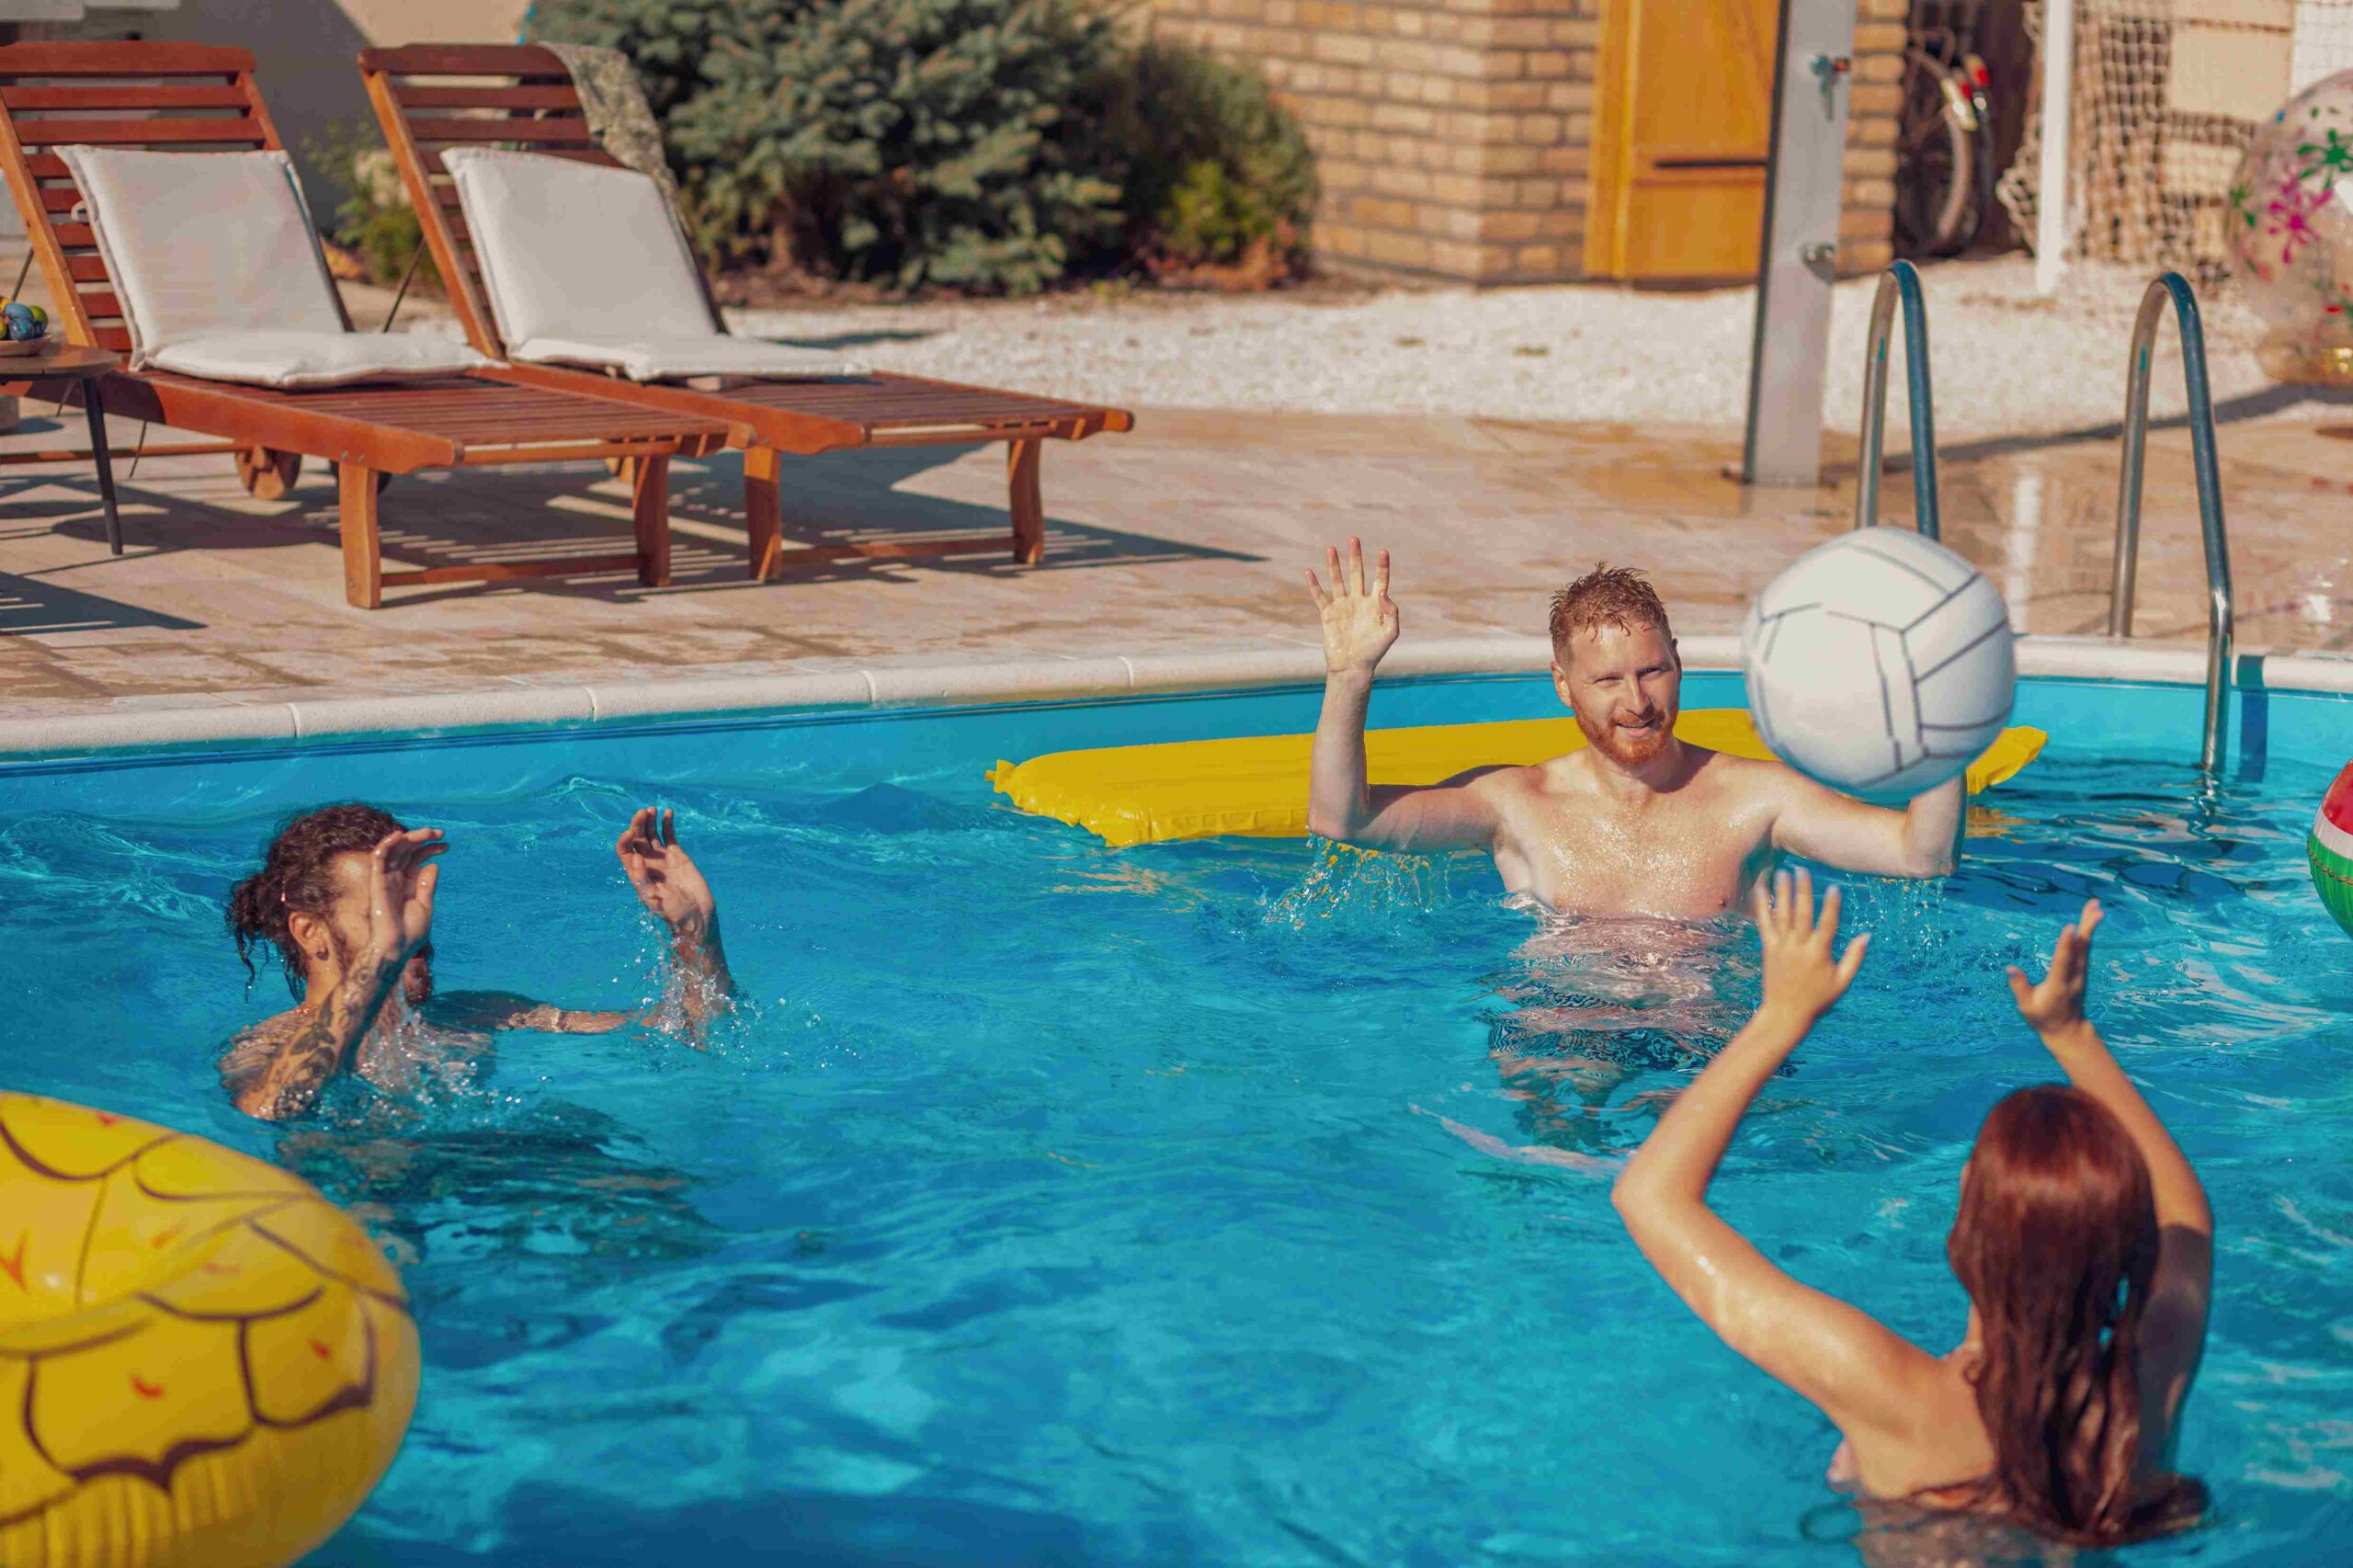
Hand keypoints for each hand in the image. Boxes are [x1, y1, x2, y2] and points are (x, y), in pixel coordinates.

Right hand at [359, 828, 443, 979]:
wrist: (397, 947)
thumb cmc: (410, 932)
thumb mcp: (425, 906)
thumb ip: (427, 886)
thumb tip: (432, 865)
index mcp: (406, 884)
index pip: (416, 859)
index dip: (430, 849)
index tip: (446, 844)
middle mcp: (395, 879)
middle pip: (406, 851)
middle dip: (422, 839)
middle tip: (440, 833)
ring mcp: (385, 880)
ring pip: (394, 850)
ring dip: (408, 838)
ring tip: (427, 832)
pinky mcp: (376, 882)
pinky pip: (378, 859)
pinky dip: (386, 845)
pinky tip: (398, 835)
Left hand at [617, 807, 716, 939]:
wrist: (696, 915)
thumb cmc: (673, 912)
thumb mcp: (654, 899)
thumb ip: (642, 879)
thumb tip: (634, 857)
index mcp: (637, 873)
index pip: (625, 850)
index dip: (625, 839)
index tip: (631, 833)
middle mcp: (647, 863)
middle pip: (637, 838)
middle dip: (637, 824)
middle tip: (643, 812)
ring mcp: (662, 857)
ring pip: (652, 833)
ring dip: (650, 820)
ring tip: (652, 809)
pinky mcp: (678, 855)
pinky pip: (670, 835)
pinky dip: (667, 823)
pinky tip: (668, 813)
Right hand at [1305, 537, 1399, 675]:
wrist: (1353, 667)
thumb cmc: (1375, 652)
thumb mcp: (1390, 632)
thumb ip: (1391, 610)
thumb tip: (1381, 591)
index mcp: (1375, 605)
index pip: (1380, 580)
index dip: (1382, 566)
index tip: (1383, 552)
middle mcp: (1359, 602)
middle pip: (1357, 573)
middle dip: (1355, 556)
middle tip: (1354, 539)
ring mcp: (1343, 607)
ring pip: (1338, 580)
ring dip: (1334, 565)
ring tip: (1331, 548)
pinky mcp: (1328, 615)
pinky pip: (1320, 596)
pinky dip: (1314, 584)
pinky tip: (1309, 571)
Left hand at [1752, 867, 1868, 1023]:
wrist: (1785, 1014)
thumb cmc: (1818, 999)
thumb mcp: (1842, 982)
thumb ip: (1854, 958)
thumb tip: (1867, 936)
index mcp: (1819, 953)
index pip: (1828, 924)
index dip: (1832, 905)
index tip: (1834, 888)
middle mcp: (1799, 946)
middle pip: (1802, 913)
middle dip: (1802, 890)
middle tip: (1802, 869)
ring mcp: (1782, 946)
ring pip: (1782, 914)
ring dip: (1783, 892)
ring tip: (1783, 872)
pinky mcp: (1769, 948)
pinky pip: (1764, 923)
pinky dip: (1762, 905)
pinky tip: (1760, 888)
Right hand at [2006, 898, 2101, 1040]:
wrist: (2068, 1031)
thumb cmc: (2043, 1018)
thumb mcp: (2027, 1007)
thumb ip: (2020, 987)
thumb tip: (2010, 968)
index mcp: (2059, 985)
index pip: (2063, 962)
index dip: (2066, 945)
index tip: (2071, 927)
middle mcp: (2074, 976)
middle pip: (2082, 949)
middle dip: (2088, 927)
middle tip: (2096, 907)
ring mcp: (2081, 972)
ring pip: (2086, 945)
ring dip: (2090, 924)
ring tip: (2095, 905)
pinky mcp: (2082, 969)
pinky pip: (2086, 947)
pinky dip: (2088, 932)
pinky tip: (2089, 919)